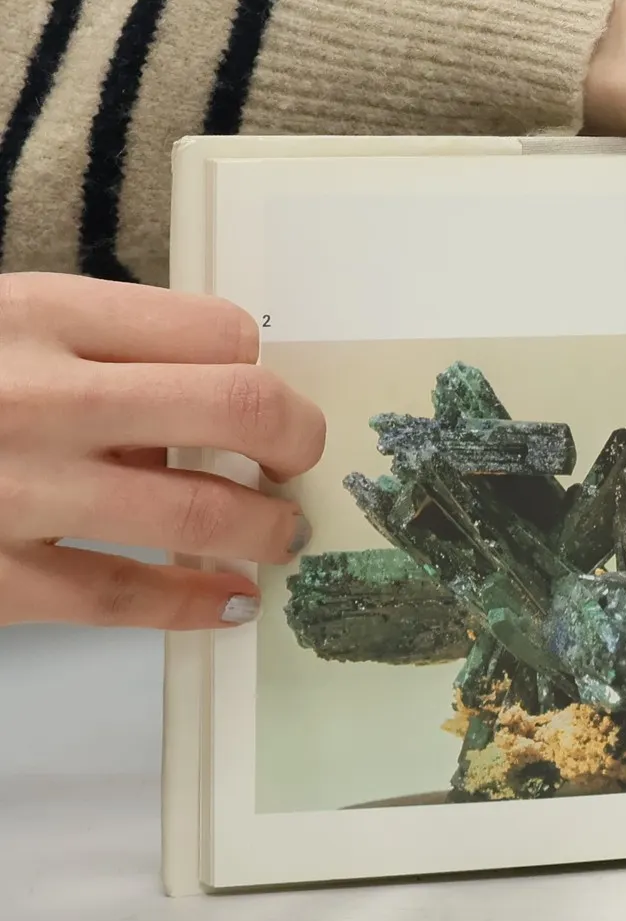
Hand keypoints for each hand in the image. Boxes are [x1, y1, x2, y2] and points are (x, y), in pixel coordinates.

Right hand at [0, 275, 324, 629]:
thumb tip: (203, 399)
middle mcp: (40, 396)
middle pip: (238, 405)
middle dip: (294, 438)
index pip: (219, 329)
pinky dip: (190, 604)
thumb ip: (94, 350)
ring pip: (198, 510)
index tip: (265, 394)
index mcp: (43, 316)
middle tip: (300, 459)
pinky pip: (121, 595)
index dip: (260, 366)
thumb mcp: (0, 326)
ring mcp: (16, 491)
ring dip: (264, 528)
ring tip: (280, 535)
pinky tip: (225, 604)